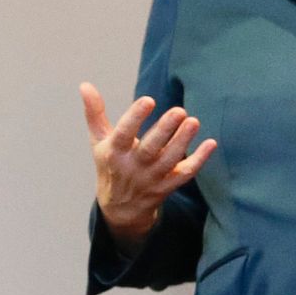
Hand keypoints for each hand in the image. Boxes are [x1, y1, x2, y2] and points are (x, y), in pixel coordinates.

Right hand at [80, 83, 216, 241]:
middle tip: (180, 110)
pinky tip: (211, 143)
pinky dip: (199, 160)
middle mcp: (133, 167)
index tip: (148, 100)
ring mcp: (151, 179)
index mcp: (114, 153)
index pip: (124, 134)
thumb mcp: (98, 141)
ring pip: (169, 161)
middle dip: (165, 130)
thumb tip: (85, 84)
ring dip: (183, 142)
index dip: (135, 117)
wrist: (119, 210)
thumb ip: (94, 113)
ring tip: (194, 121)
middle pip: (150, 149)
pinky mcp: (167, 187)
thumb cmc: (110, 166)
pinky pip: (184, 175)